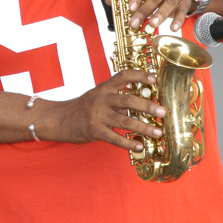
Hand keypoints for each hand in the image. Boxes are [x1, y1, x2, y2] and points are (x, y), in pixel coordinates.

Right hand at [45, 70, 165, 151]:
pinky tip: (139, 146)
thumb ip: (117, 99)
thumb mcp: (98, 96)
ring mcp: (97, 115)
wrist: (60, 119)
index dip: (139, 75)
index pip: (122, 76)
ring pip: (124, 121)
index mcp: (104, 88)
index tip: (154, 79)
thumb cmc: (83, 108)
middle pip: (127, 100)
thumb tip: (141, 106)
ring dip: (143, 127)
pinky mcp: (94, 131)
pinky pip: (114, 138)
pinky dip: (128, 143)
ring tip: (157, 132)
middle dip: (147, 106)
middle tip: (162, 112)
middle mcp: (101, 99)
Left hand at [128, 0, 191, 32]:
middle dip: (144, 11)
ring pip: (169, 4)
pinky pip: (182, 12)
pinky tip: (172, 28)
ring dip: (160, 15)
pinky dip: (178, 21)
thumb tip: (109, 1)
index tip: (130, 8)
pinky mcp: (185, 2)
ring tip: (151, 25)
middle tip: (134, 22)